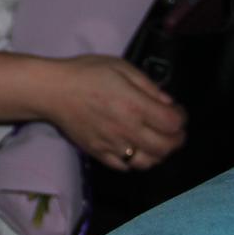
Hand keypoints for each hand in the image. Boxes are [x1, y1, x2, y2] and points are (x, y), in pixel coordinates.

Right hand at [45, 55, 186, 170]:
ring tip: (155, 141)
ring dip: (159, 154)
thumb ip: (147, 85)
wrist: (51, 90)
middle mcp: (127, 129)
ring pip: (148, 163)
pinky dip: (134, 162)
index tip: (177, 111)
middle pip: (166, 147)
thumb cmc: (85, 73)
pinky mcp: (98, 154)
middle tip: (173, 129)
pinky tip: (133, 148)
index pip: (173, 124)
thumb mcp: (120, 67)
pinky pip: (124, 167)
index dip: (181, 118)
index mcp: (135, 105)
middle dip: (177, 139)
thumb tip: (168, 103)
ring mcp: (112, 145)